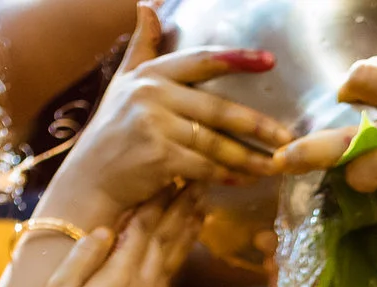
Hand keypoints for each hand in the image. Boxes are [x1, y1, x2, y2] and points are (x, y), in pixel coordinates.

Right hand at [19, 190, 204, 286]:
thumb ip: (84, 257)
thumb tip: (107, 231)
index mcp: (120, 277)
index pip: (143, 228)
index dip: (157, 200)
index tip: (172, 175)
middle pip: (165, 245)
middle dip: (181, 213)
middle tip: (198, 185)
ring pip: (170, 274)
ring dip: (185, 245)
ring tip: (199, 220)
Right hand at [39, 4, 296, 229]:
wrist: (89, 179)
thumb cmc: (111, 131)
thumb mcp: (123, 83)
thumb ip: (143, 46)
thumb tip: (149, 5)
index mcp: (150, 75)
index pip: (200, 61)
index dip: (236, 59)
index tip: (268, 61)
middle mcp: (151, 96)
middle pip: (217, 108)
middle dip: (256, 124)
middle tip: (287, 136)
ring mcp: (154, 127)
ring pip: (214, 142)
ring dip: (248, 157)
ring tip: (274, 164)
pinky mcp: (158, 158)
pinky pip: (203, 167)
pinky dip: (226, 175)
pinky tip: (245, 179)